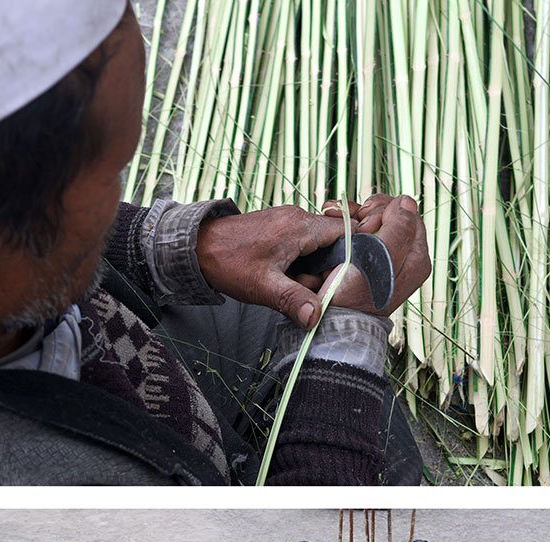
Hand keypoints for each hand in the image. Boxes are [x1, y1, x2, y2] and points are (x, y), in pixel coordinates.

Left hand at [197, 206, 355, 327]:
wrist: (194, 246)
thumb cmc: (227, 262)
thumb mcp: (263, 286)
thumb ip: (293, 300)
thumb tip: (316, 317)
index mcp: (300, 226)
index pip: (347, 232)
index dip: (355, 255)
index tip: (348, 277)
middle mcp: (297, 217)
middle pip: (335, 242)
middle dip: (329, 268)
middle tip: (309, 285)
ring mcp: (288, 220)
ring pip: (319, 245)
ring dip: (313, 267)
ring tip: (293, 280)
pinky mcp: (280, 227)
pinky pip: (304, 244)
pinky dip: (301, 261)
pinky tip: (285, 274)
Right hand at [318, 194, 431, 316]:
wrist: (334, 319)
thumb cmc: (357, 293)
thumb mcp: (383, 258)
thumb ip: (399, 228)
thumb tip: (406, 201)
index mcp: (416, 257)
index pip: (409, 214)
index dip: (386, 210)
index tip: (366, 222)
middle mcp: (403, 256)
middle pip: (391, 214)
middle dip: (368, 213)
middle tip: (356, 228)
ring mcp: (383, 257)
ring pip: (373, 219)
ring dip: (353, 215)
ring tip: (337, 219)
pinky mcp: (365, 257)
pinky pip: (359, 229)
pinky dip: (345, 222)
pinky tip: (333, 219)